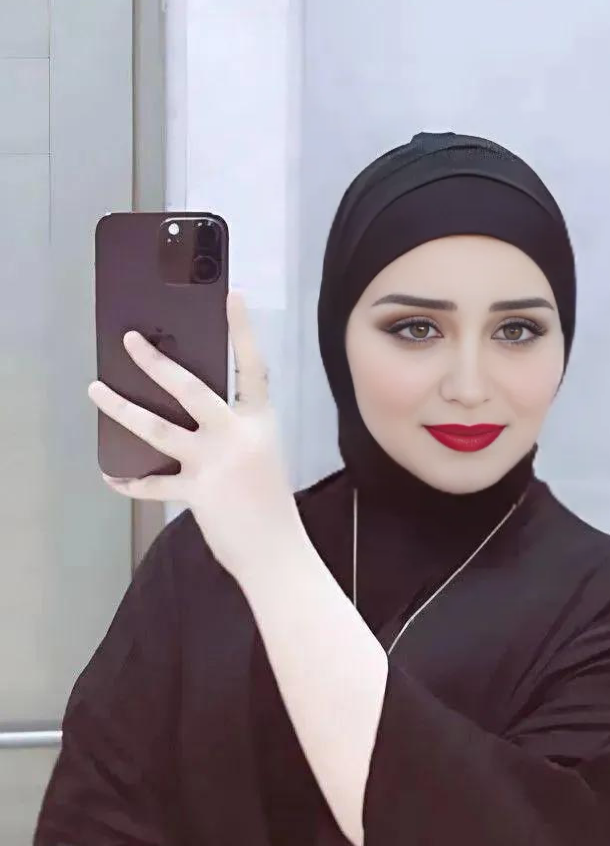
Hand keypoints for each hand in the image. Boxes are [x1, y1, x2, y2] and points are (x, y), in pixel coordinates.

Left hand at [87, 290, 298, 578]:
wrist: (277, 550)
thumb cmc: (271, 502)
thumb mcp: (261, 452)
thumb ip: (233, 429)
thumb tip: (190, 410)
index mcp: (260, 423)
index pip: (252, 367)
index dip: (243, 330)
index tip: (233, 295)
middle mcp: (236, 436)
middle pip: (190, 389)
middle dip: (155, 362)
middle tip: (129, 340)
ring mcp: (213, 464)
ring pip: (157, 429)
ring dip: (121, 408)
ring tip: (96, 390)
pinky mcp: (195, 493)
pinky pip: (151, 484)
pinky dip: (129, 480)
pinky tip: (111, 474)